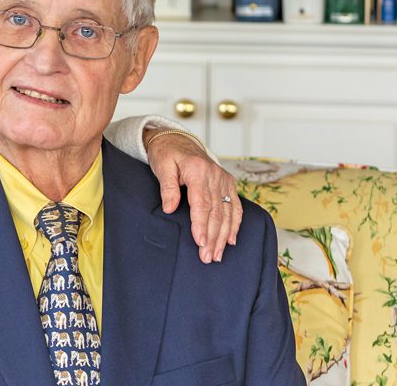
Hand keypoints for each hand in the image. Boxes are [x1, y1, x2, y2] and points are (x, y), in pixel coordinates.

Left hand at [145, 131, 242, 263]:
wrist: (177, 140)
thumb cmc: (167, 154)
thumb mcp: (162, 166)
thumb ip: (167, 188)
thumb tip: (169, 209)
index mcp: (198, 170)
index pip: (202, 203)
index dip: (201, 225)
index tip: (200, 243)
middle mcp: (215, 175)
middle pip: (216, 212)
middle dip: (213, 237)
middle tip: (207, 257)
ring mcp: (223, 179)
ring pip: (227, 212)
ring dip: (223, 236)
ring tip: (217, 255)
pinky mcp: (228, 182)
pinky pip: (235, 206)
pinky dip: (235, 224)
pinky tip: (231, 240)